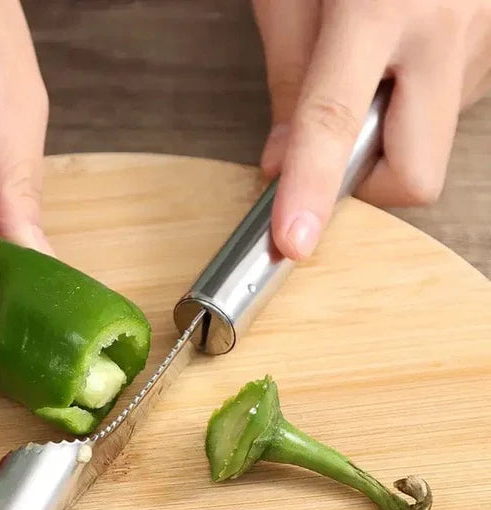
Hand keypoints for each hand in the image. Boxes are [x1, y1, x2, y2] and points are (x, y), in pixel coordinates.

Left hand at [252, 0, 490, 259]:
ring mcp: (486, 42)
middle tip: (337, 145)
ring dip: (389, 136)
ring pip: (431, 145)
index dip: (312, 189)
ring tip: (371, 64)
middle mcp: (448, 28)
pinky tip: (402, 54)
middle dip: (368, 184)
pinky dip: (411, 106)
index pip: (336, 121)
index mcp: (384, 3)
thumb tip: (281, 160)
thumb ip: (289, 72)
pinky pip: (447, 112)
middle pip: (415, 175)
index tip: (294, 243)